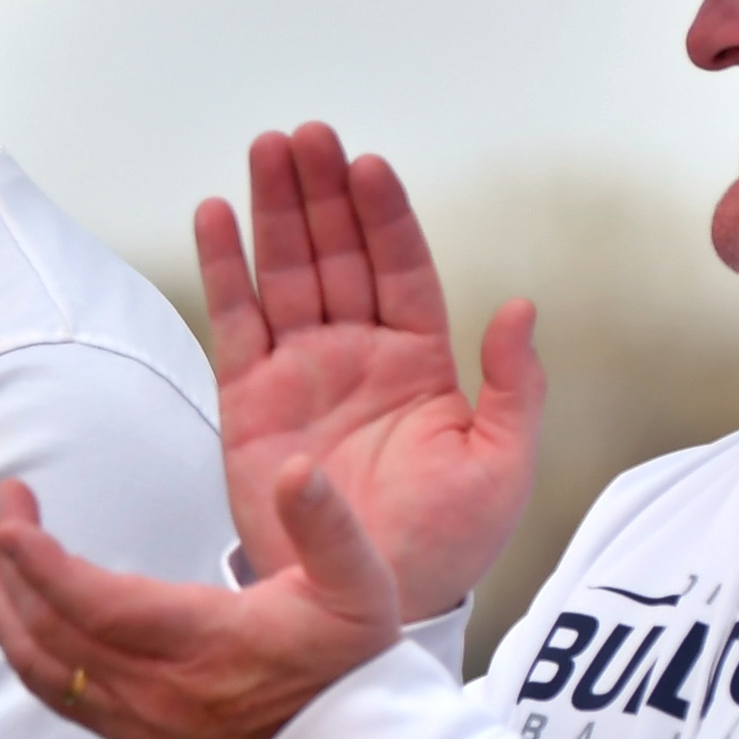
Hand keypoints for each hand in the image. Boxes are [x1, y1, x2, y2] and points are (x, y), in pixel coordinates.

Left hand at [0, 465, 402, 738]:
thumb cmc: (350, 663)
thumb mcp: (358, 584)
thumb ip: (326, 523)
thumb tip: (298, 469)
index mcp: (203, 641)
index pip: (97, 604)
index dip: (41, 564)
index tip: (7, 519)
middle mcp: (158, 686)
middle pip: (51, 632)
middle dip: (7, 567)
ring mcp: (139, 717)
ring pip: (43, 669)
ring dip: (3, 608)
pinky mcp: (134, 734)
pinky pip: (58, 695)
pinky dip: (24, 648)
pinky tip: (16, 612)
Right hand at [202, 124, 542, 616]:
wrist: (370, 602)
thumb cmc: (443, 544)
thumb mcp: (502, 467)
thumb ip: (514, 387)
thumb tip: (521, 309)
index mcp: (420, 362)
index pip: (401, 269)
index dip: (385, 216)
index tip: (368, 166)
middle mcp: (357, 354)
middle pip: (338, 253)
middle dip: (321, 192)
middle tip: (306, 135)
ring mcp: (300, 372)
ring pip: (287, 273)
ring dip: (274, 211)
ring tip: (266, 150)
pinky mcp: (249, 399)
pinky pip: (235, 322)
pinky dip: (225, 268)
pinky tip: (217, 216)